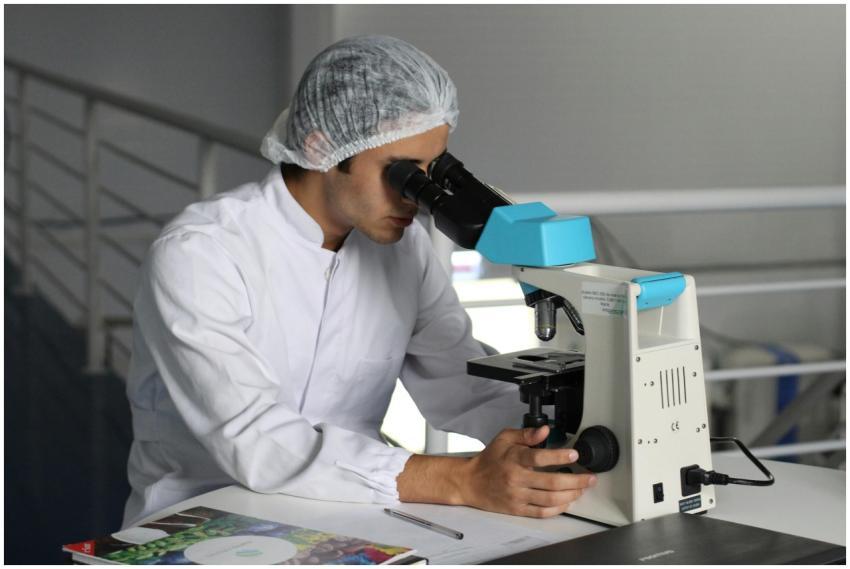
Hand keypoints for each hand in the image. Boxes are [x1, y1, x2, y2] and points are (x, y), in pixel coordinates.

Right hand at [458, 425, 596, 517]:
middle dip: (576, 481)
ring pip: (550, 499)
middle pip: (551, 482)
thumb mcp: (504, 438)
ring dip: (571, 495)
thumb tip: (545, 430)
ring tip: (582, 489)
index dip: (559, 456)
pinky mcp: (517, 509)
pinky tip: (567, 502)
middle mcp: (516, 478)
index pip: (539, 457)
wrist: (470, 482)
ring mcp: (517, 496)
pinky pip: (541, 512)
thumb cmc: (489, 459)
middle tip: (589, 478)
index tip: (574, 454)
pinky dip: (558, 508)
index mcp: (514, 458)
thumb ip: (526, 434)